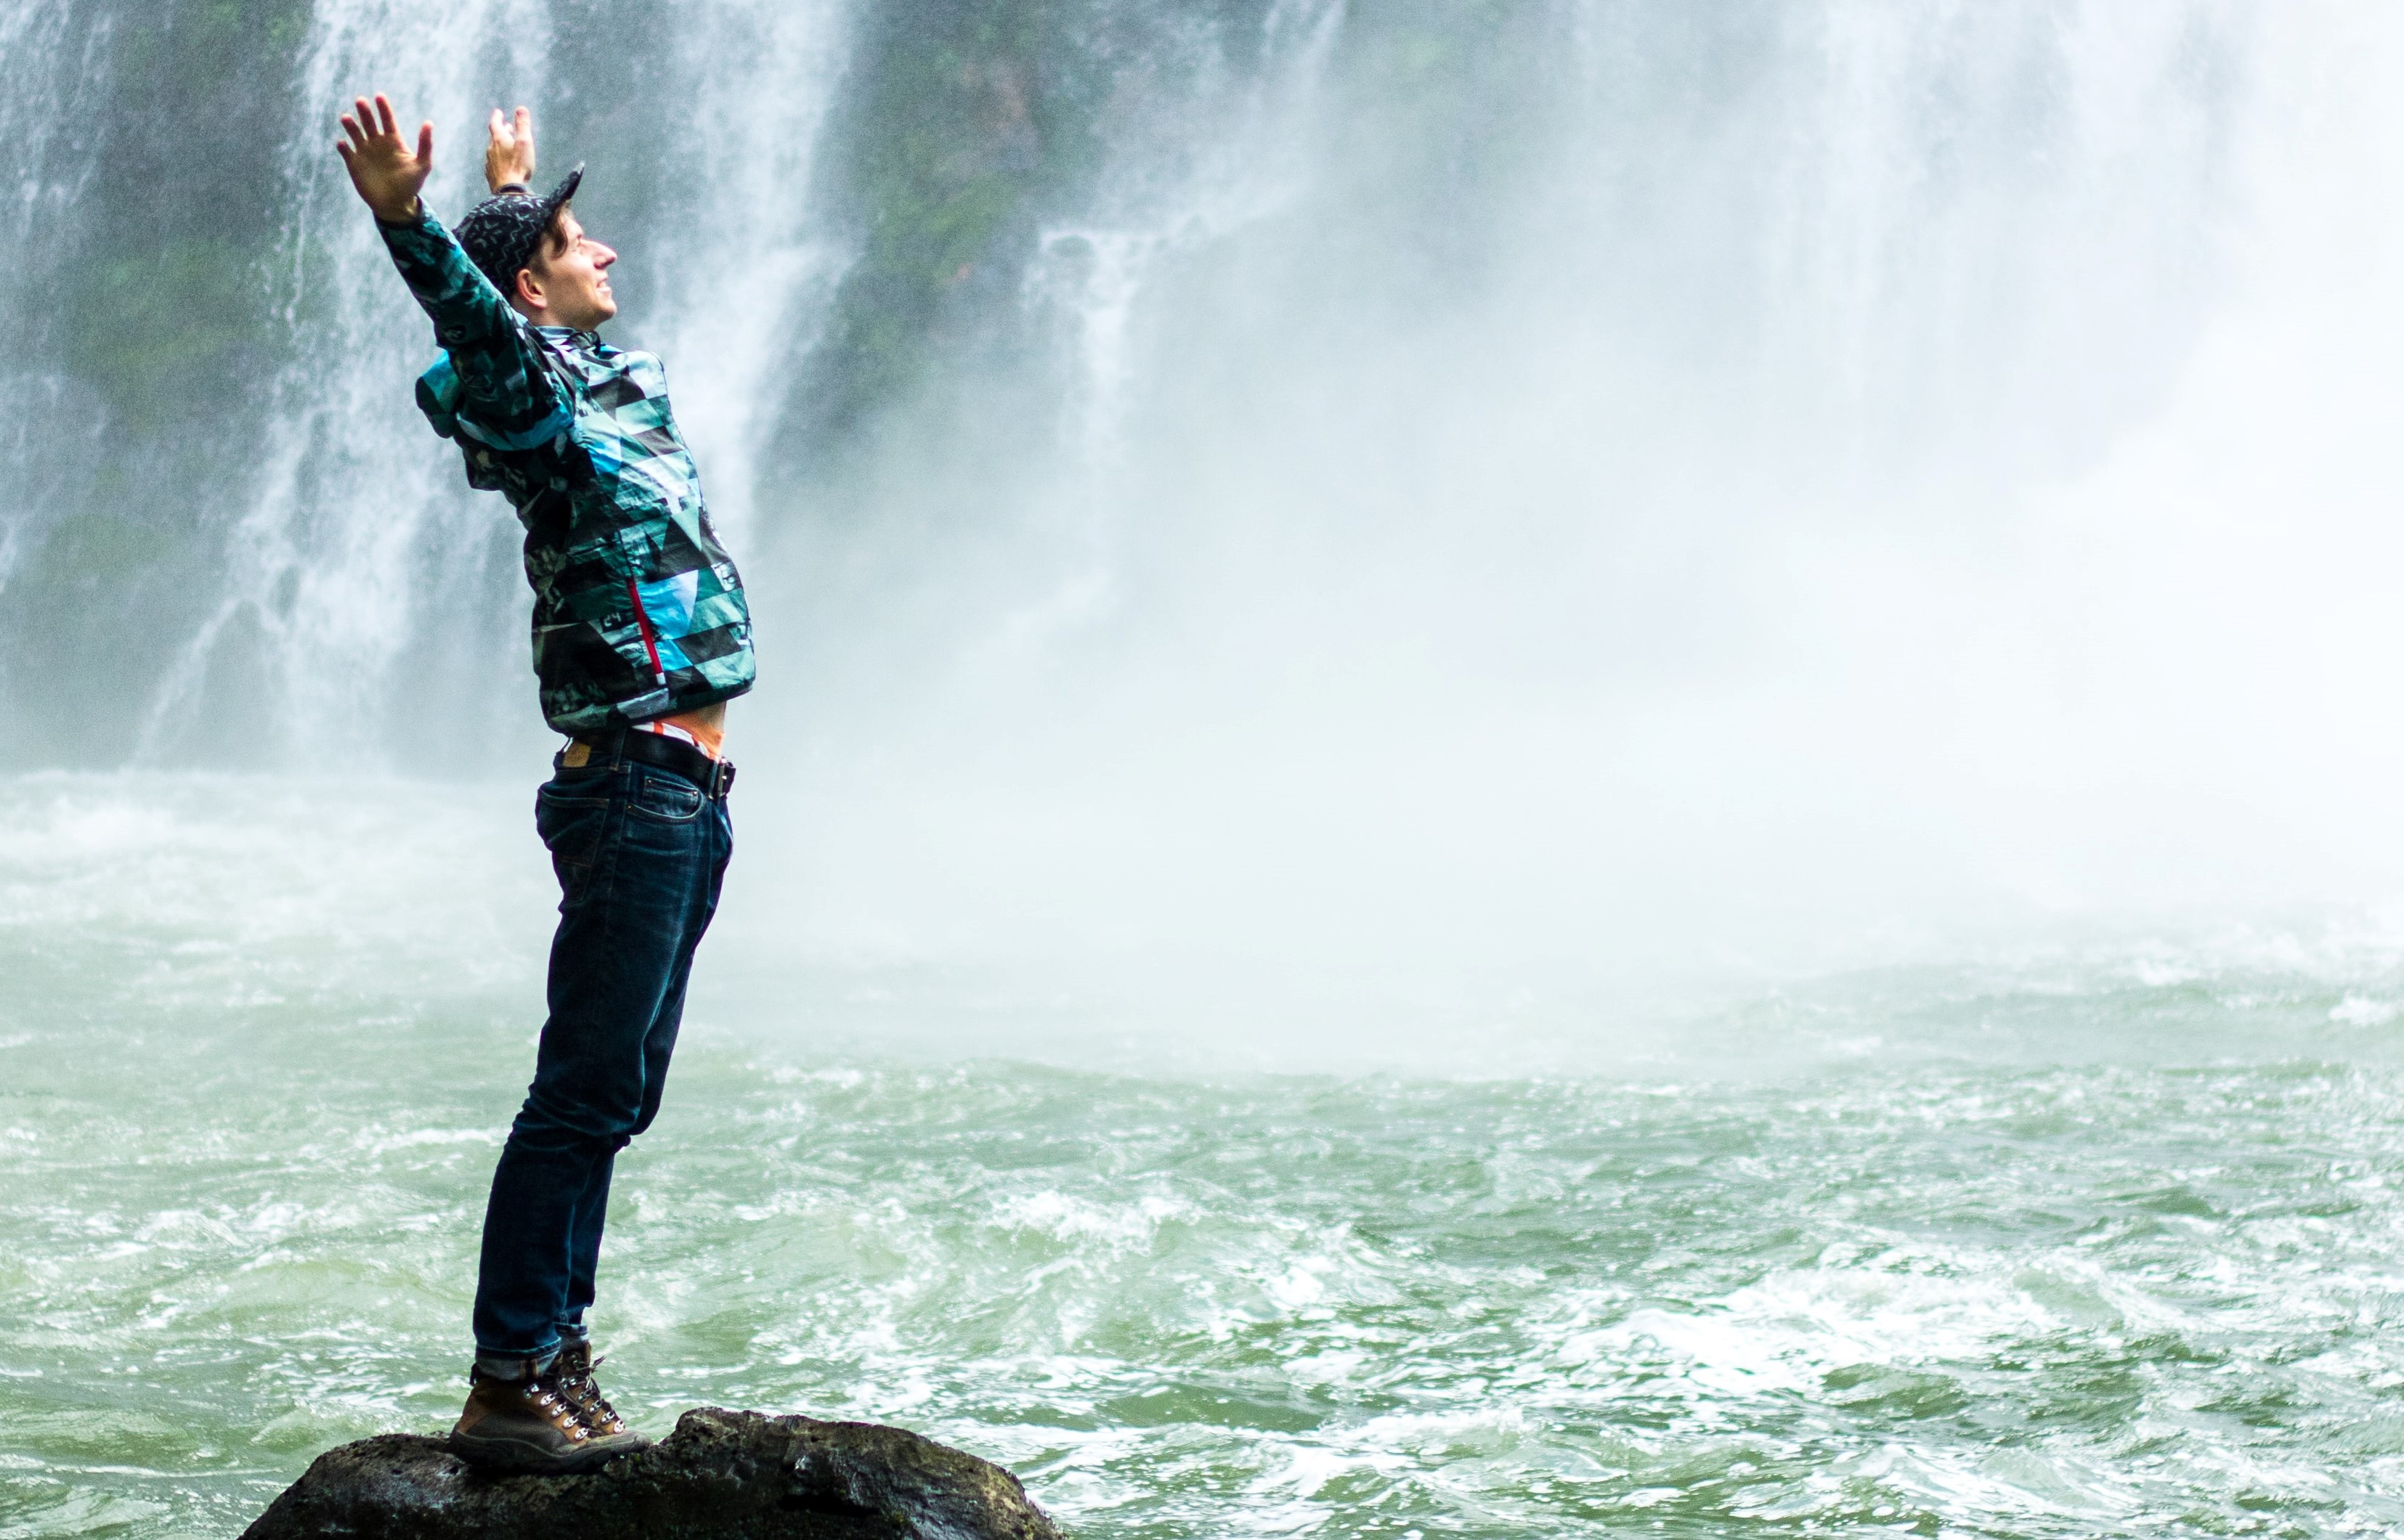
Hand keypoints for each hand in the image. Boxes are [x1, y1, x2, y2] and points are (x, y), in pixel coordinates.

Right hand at [336, 93, 431, 222]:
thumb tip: (429, 122)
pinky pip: (345, 151)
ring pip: (354, 133)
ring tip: (346, 118)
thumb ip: (425, 145)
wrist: (395, 205)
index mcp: (393, 141)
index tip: (379, 96)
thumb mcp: (422, 165)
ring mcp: (364, 152)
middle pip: (369, 122)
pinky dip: (343, 147)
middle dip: (365, 112)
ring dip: (350, 125)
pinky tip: (343, 144)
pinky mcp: (354, 164)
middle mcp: (377, 143)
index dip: (383, 107)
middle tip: (361, 101)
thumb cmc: (410, 185)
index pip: (387, 119)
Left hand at [485, 106, 535, 192]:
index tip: (498, 112)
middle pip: (494, 137)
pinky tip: (504, 163)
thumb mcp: (525, 142)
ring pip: (494, 149)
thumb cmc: (519, 165)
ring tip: (507, 145)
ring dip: (500, 145)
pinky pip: (493, 162)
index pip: (494, 123)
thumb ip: (523, 125)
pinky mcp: (491, 174)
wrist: (509, 191)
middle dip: (501, 130)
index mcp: (499, 139)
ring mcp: (489, 162)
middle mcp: (491, 149)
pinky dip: (499, 158)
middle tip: (507, 127)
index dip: (496, 117)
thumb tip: (520, 108)